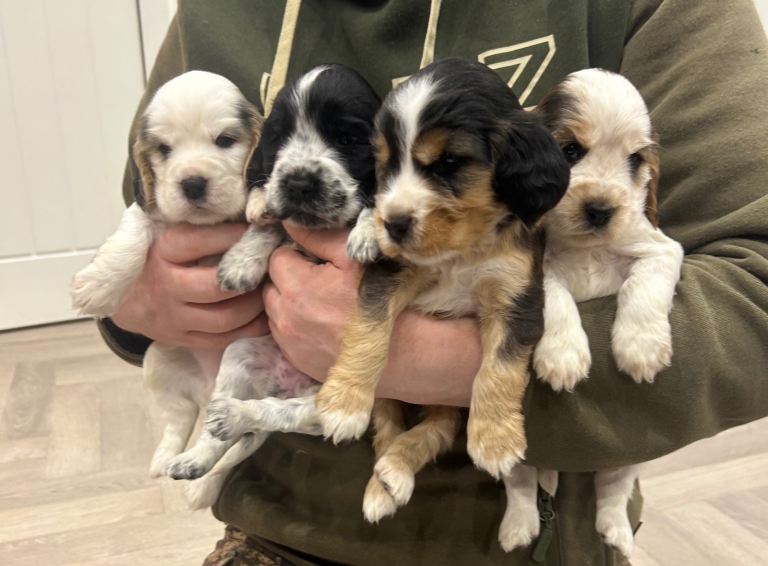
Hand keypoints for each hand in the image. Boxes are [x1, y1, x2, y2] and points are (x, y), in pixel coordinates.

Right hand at [112, 223, 268, 349]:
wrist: (122, 297)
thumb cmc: (154, 256)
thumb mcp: (164, 234)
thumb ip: (197, 226)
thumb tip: (245, 214)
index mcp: (162, 252)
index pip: (200, 241)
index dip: (234, 235)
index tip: (259, 230)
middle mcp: (166, 286)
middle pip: (217, 286)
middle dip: (251, 277)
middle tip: (272, 267)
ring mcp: (174, 317)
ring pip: (225, 318)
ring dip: (255, 305)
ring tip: (270, 291)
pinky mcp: (182, 339)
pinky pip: (223, 339)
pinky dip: (250, 328)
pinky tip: (264, 316)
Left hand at [264, 223, 480, 405]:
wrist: (401, 352)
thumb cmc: (381, 300)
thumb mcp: (355, 259)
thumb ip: (319, 237)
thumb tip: (289, 222)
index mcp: (296, 286)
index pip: (276, 258)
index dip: (297, 255)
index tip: (316, 260)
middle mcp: (285, 316)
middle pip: (271, 285)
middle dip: (289, 279)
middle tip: (319, 281)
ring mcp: (289, 341)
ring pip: (275, 310)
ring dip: (290, 303)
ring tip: (321, 304)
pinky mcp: (296, 360)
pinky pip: (284, 335)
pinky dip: (296, 327)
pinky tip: (322, 325)